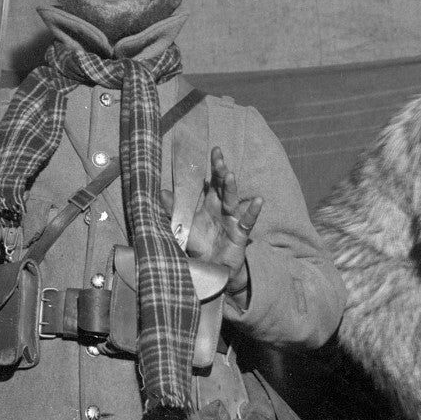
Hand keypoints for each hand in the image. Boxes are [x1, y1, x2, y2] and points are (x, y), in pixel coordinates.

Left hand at [163, 147, 262, 294]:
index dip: (213, 168)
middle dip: (221, 171)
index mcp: (208, 205)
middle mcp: (221, 209)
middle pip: (222, 186)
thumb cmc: (199, 246)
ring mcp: (232, 220)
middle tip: (218, 155)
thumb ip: (173, 210)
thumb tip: (161, 192)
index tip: (213, 151)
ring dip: (231, 187)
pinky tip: (258, 201)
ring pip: (232, 200)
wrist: (210, 269)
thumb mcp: (183, 227)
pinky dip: (253, 211)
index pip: (211, 182)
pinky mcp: (240, 234)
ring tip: (230, 175)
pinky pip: (247, 221)